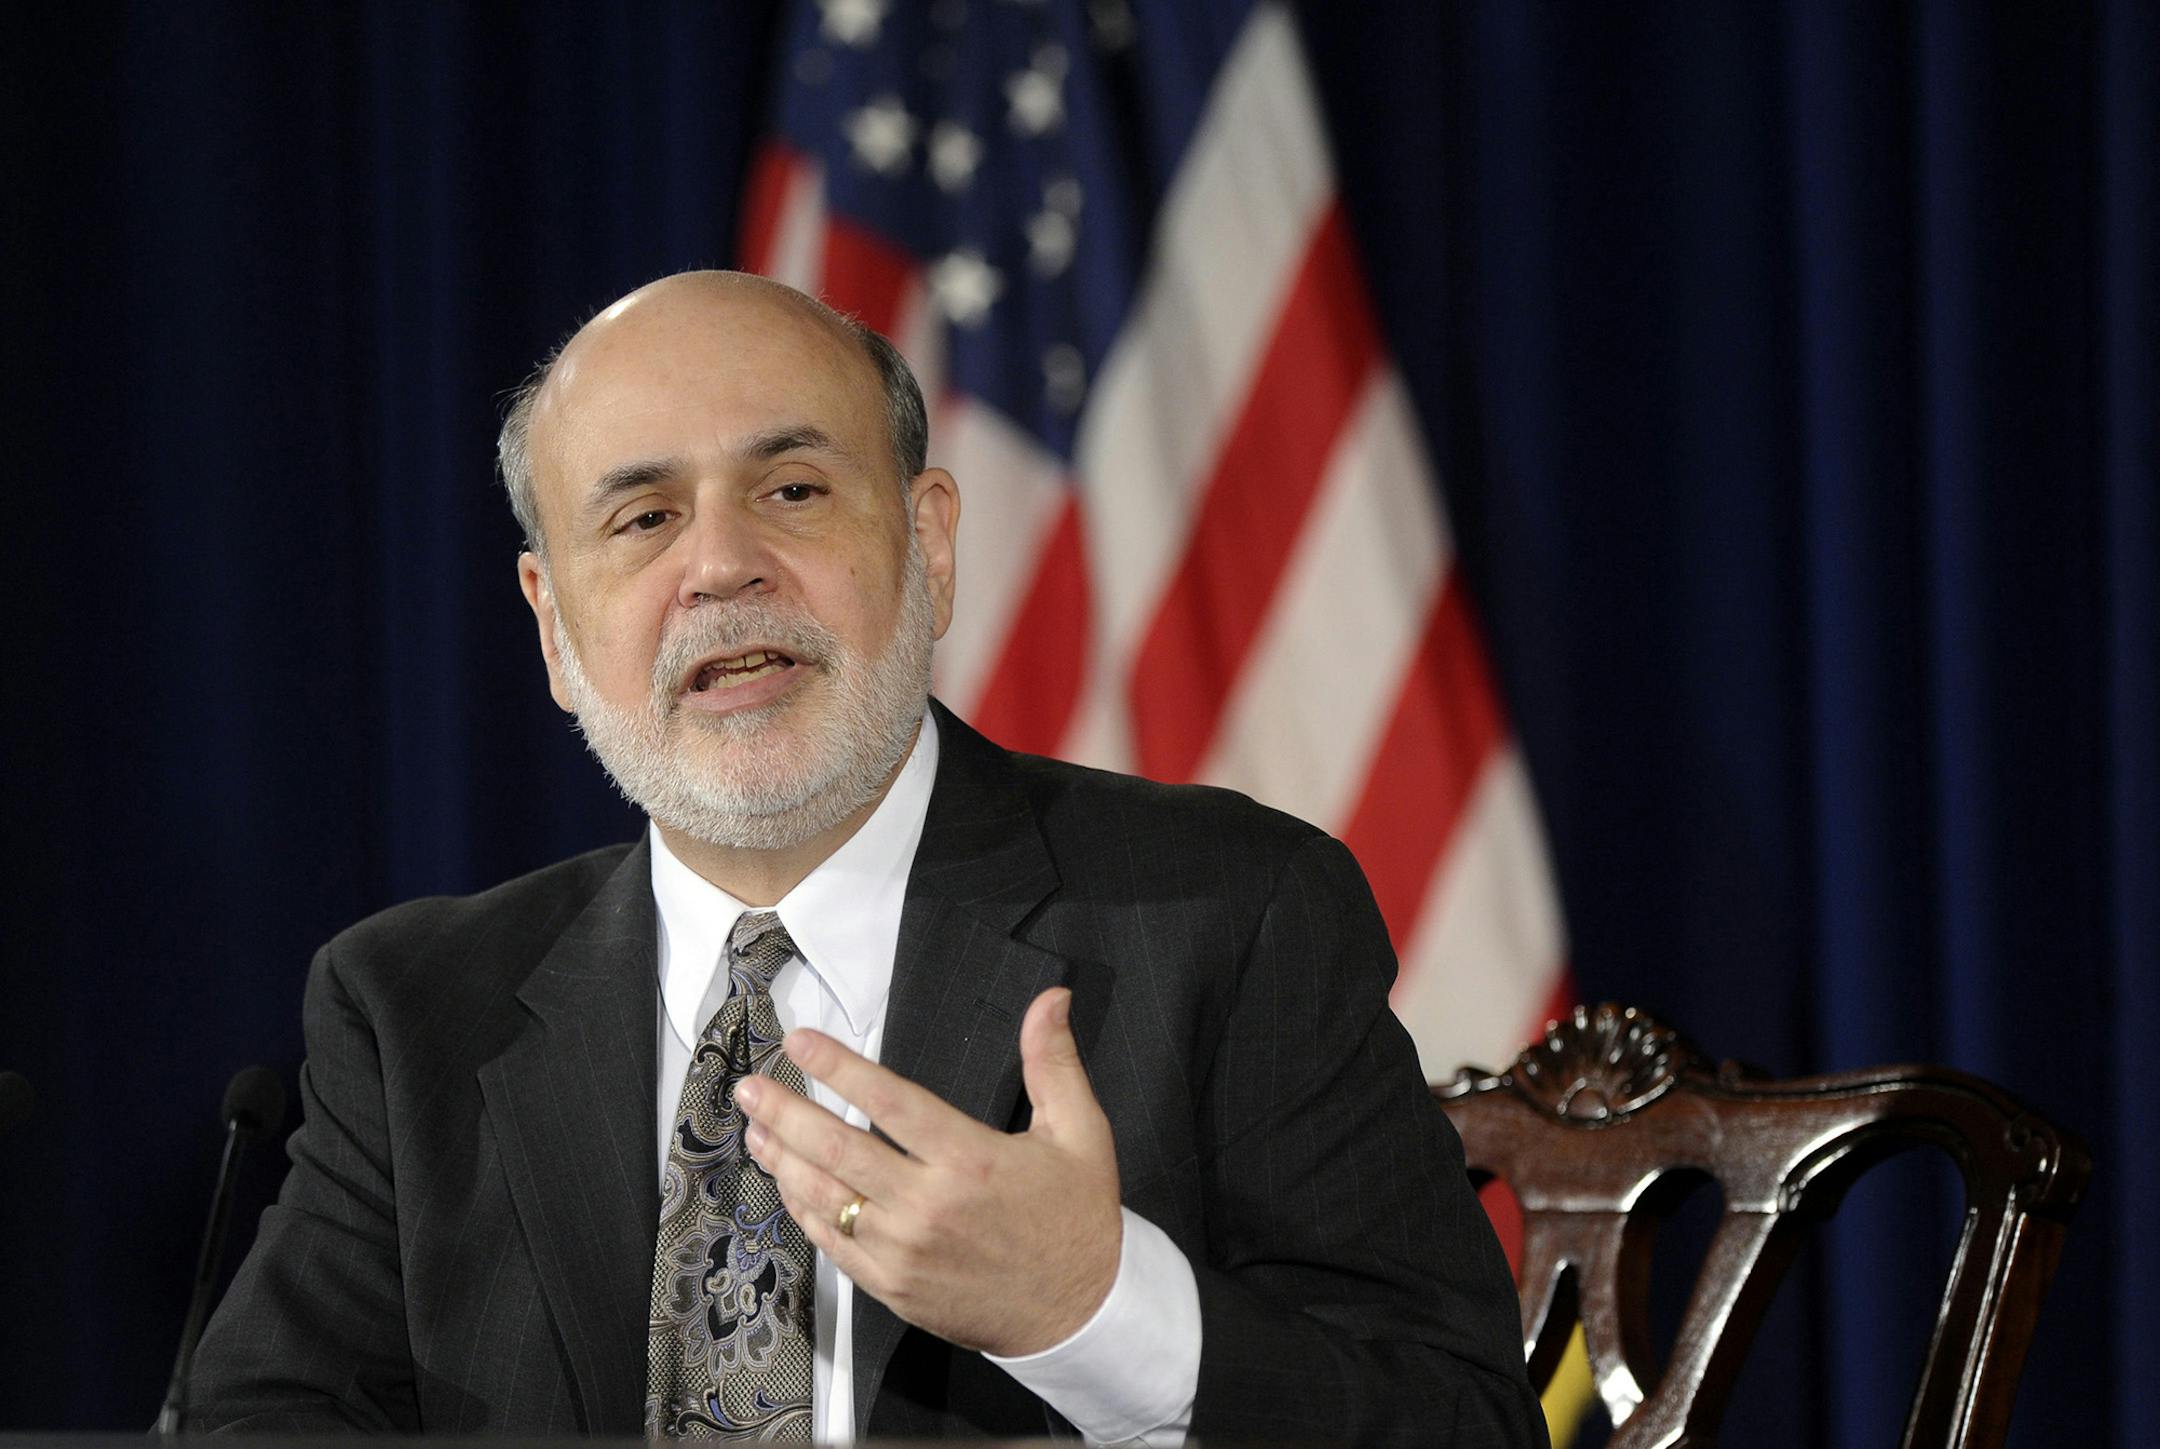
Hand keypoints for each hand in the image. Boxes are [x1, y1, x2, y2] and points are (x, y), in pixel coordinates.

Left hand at [734, 986, 1121, 1357]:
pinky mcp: (893, 1286)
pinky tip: (788, 1183)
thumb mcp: (1081, 1133)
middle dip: (787, 1111)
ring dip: (784, 1159)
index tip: (801, 1041)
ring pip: (826, 1197)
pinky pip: (833, 1244)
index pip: (890, 1102)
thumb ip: (1053, 1062)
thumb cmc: (1077, 1220)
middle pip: (840, 1149)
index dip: (840, 1068)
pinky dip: (804, 1210)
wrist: (1078, 1314)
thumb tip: (1050, 999)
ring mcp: (905, 1251)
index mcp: (972, 1160)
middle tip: (751, 1086)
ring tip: (756, 1126)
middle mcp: (929, 1206)